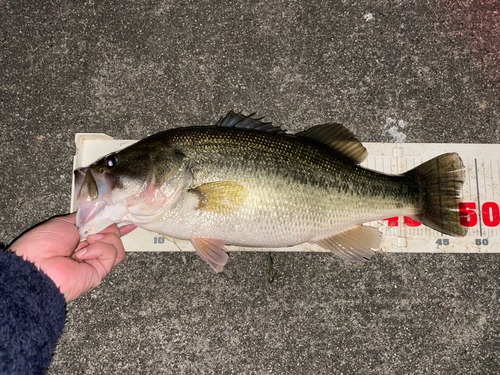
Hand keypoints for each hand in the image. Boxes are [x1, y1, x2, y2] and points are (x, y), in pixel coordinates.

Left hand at [9, 212, 135, 301]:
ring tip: (87, 240)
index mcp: (80, 238)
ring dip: (105, 238)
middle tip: (91, 230)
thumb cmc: (42, 245)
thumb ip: (85, 218)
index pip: (104, 230)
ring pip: (117, 245)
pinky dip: (99, 249)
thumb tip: (100, 215)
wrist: (36, 265)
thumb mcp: (65, 222)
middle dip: (106, 227)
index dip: (116, 226)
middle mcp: (89, 249)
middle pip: (114, 234)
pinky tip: (83, 253)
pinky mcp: (100, 271)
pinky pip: (112, 254)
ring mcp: (95, 261)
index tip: (126, 222)